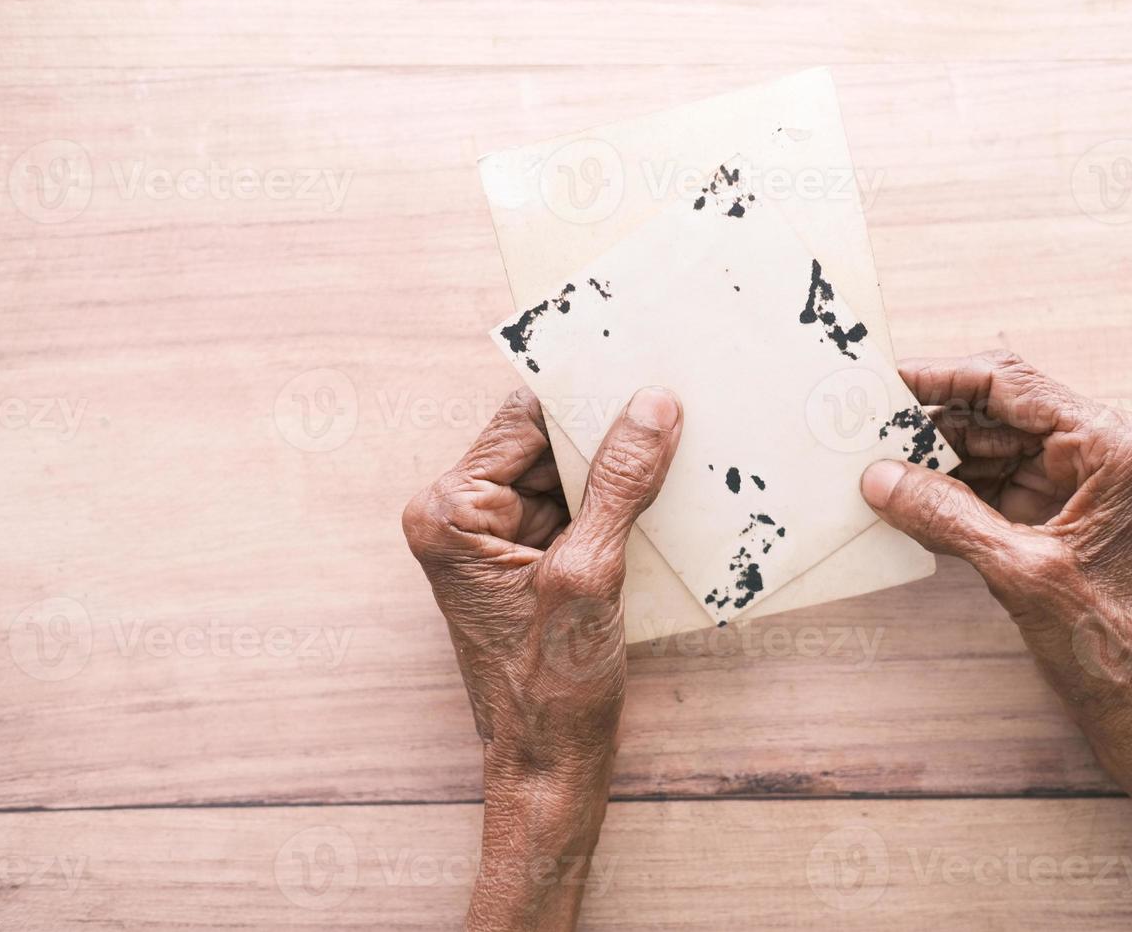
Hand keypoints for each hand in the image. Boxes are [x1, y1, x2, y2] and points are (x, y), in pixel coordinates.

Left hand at [403, 385, 681, 931]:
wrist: (549, 766)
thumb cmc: (553, 688)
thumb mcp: (590, 575)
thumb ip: (619, 485)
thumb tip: (651, 406)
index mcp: (451, 513)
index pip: (521, 421)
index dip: (582, 395)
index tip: (639, 364)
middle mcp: (461, 517)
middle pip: (544, 442)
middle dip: (607, 431)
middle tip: (673, 402)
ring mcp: (494, 540)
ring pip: (566, 472)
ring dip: (619, 467)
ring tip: (680, 445)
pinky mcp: (528, 561)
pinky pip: (577, 508)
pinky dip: (618, 502)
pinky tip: (665, 492)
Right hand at [861, 350, 1131, 931]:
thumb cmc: (1110, 646)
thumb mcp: (1016, 572)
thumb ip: (945, 515)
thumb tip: (880, 477)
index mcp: (1113, 446)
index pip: (1011, 385)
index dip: (941, 378)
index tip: (886, 382)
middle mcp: (1106, 449)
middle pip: (1000, 411)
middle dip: (934, 421)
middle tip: (867, 425)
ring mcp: (1088, 481)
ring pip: (996, 446)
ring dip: (940, 457)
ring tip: (878, 462)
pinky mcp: (1068, 512)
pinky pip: (1001, 482)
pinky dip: (956, 489)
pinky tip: (909, 497)